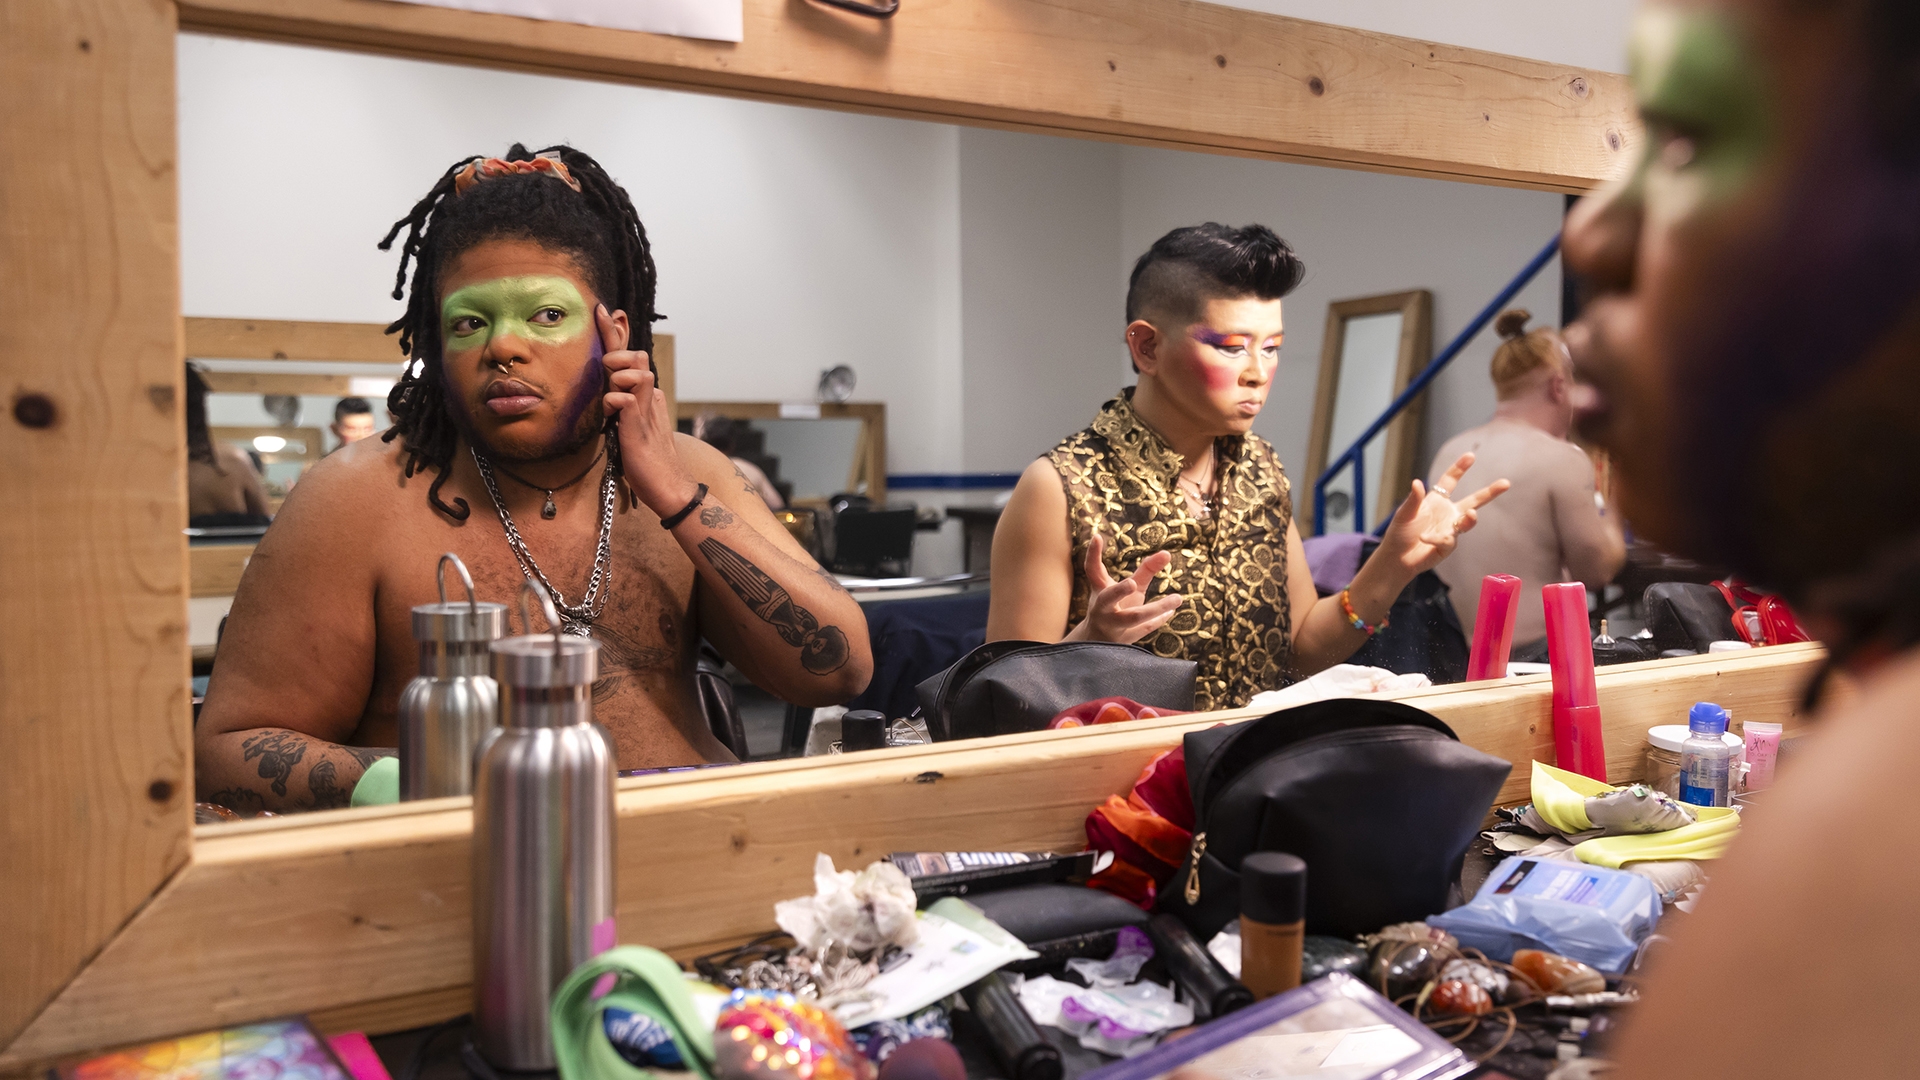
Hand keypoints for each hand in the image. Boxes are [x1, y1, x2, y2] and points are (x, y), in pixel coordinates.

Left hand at [599, 305, 696, 516]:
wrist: (670, 489)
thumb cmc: (648, 463)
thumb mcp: (631, 429)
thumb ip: (624, 409)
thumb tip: (613, 396)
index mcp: (647, 397)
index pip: (633, 360)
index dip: (618, 335)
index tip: (604, 312)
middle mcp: (650, 399)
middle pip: (639, 357)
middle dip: (618, 353)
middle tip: (606, 365)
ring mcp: (648, 411)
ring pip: (639, 372)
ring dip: (619, 376)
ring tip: (611, 394)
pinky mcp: (640, 428)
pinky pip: (626, 401)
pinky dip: (615, 401)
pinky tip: (611, 411)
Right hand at [1065, 534, 1184, 644]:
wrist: (1097, 642)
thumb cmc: (1115, 607)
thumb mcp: (1127, 587)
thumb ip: (1145, 571)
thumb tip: (1166, 553)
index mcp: (1100, 591)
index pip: (1092, 570)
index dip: (1093, 554)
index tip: (1098, 537)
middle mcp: (1103, 608)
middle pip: (1108, 599)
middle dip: (1119, 591)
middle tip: (1131, 584)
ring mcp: (1113, 626)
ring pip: (1134, 618)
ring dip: (1156, 608)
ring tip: (1177, 598)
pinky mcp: (1125, 640)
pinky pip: (1144, 629)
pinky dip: (1159, 620)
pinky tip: (1171, 611)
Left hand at [1376, 452, 1509, 577]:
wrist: (1397, 557)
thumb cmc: (1400, 533)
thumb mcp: (1405, 513)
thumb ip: (1413, 499)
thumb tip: (1417, 482)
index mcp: (1437, 501)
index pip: (1451, 481)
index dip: (1460, 468)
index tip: (1471, 456)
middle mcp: (1448, 513)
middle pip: (1473, 500)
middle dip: (1490, 492)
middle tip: (1506, 483)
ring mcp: (1451, 529)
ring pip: (1468, 522)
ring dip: (1471, 518)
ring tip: (1471, 514)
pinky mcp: (1448, 546)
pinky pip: (1447, 540)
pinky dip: (1436, 538)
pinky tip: (1425, 538)